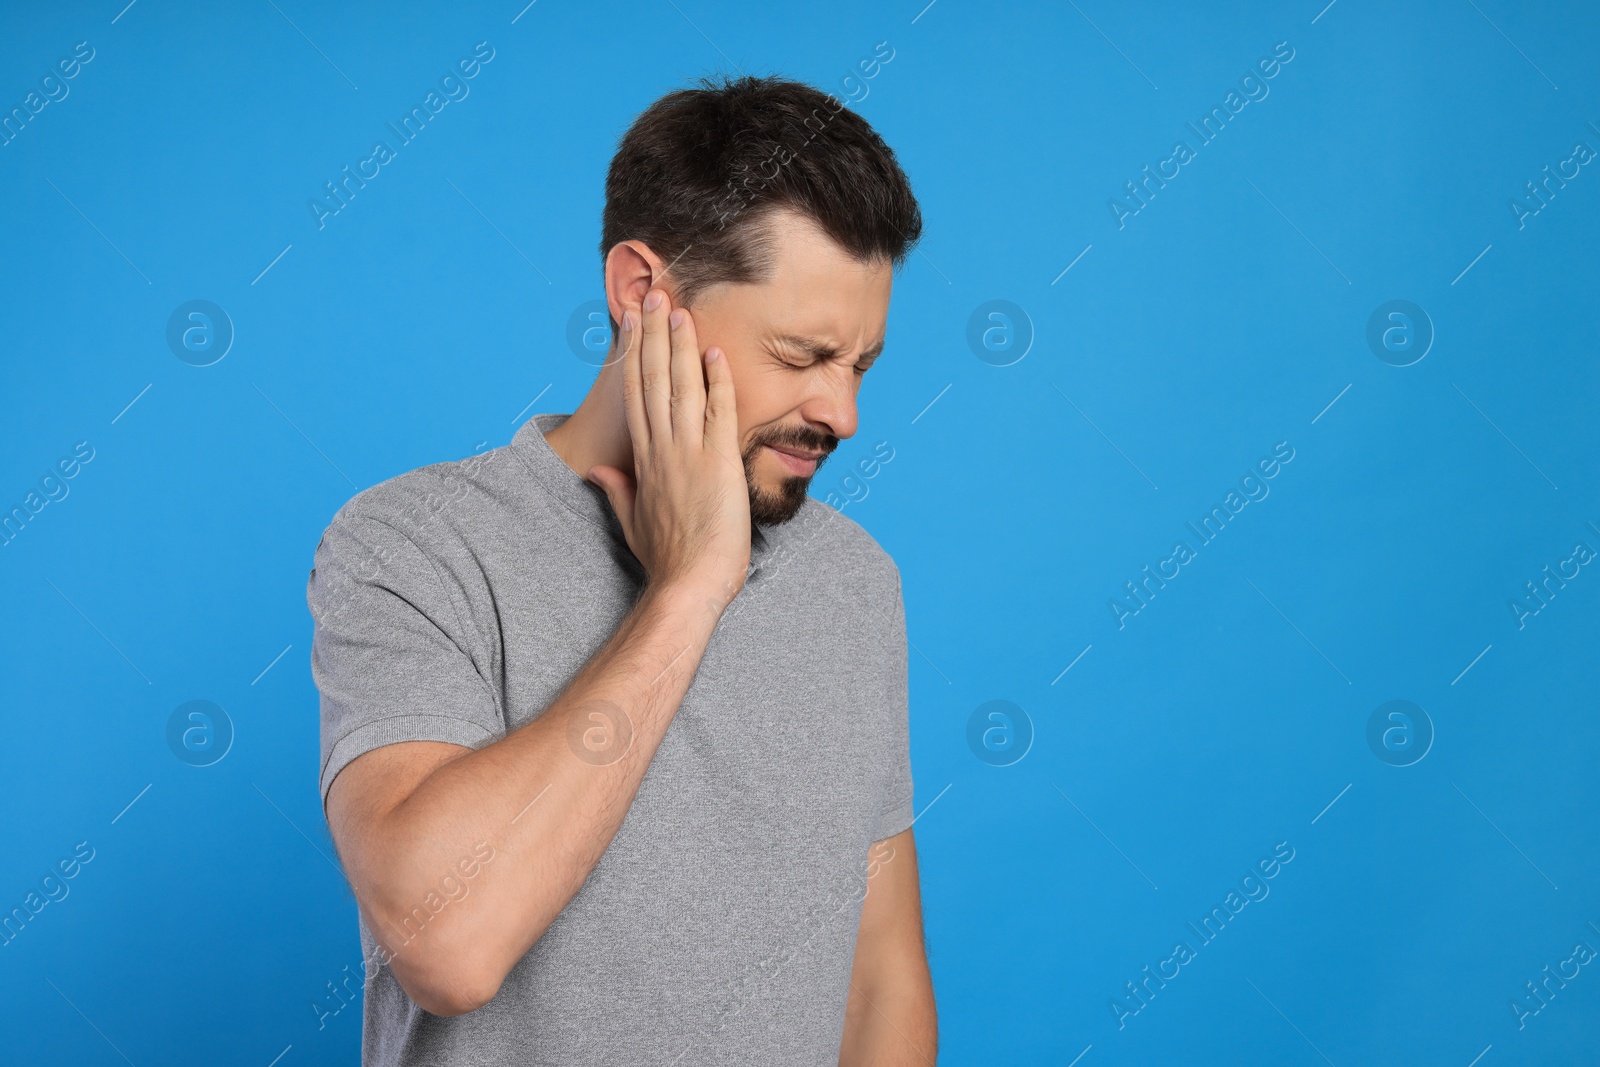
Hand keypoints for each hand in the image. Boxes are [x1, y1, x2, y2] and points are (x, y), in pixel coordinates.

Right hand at [585, 288, 750, 606]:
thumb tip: (598, 472)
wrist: (688, 585)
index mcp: (643, 460)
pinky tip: (714, 352)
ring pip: (680, 388)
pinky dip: (716, 381)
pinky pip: (718, 413)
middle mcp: (661, 449)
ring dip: (680, 346)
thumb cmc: (667, 561)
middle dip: (653, 335)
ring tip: (678, 310)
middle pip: (652, 380)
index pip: (636, 396)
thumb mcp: (633, 522)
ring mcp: (687, 454)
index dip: (635, 356)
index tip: (634, 324)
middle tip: (653, 296)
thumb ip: (616, 491)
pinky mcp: (717, 463)